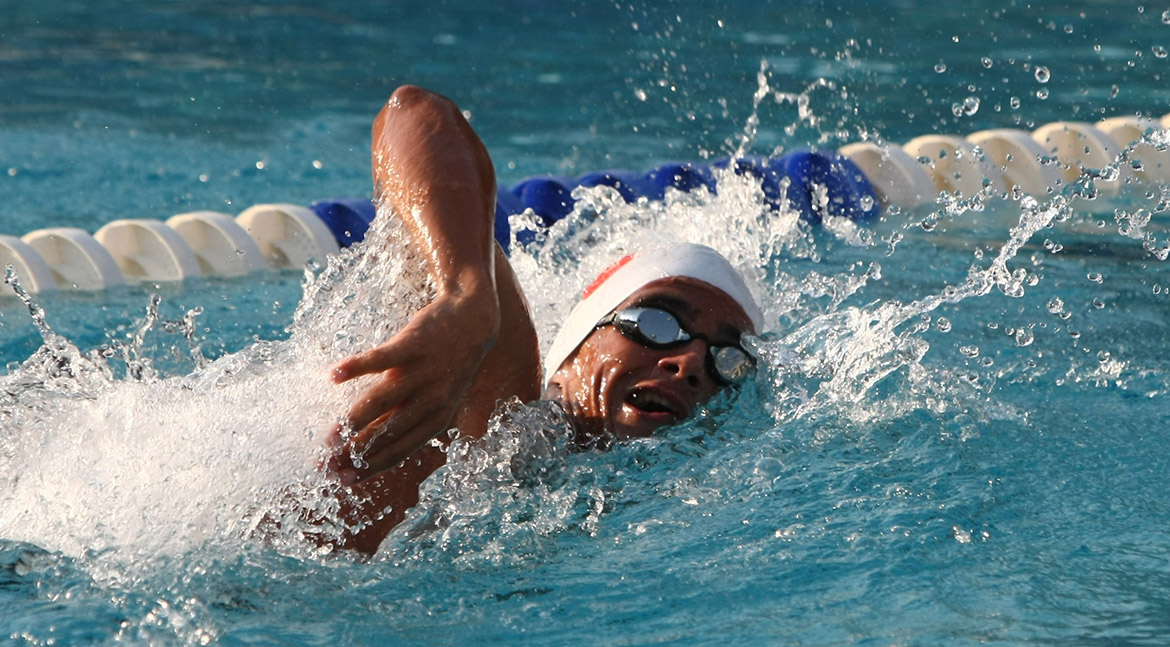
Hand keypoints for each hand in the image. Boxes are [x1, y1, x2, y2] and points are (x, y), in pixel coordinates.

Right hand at [326, 287, 498, 484]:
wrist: (474, 320)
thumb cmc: (448, 365)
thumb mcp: (438, 399)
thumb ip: (409, 419)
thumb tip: (372, 444)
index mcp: (437, 418)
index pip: (400, 450)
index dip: (369, 467)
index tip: (342, 480)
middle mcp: (432, 399)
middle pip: (386, 431)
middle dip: (354, 452)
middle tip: (324, 465)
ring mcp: (423, 371)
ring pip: (381, 401)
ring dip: (352, 421)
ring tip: (327, 437)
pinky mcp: (414, 344)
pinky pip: (380, 359)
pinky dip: (356, 367)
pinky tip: (333, 376)